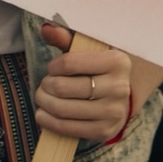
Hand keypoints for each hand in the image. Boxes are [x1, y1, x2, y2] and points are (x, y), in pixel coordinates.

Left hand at [33, 21, 132, 143]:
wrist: (120, 99)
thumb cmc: (97, 71)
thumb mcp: (87, 51)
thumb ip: (66, 39)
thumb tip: (47, 29)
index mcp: (117, 61)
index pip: (69, 63)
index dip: (53, 67)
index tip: (53, 68)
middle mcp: (119, 87)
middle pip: (62, 88)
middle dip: (45, 86)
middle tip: (44, 85)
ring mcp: (113, 112)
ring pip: (62, 109)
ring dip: (43, 103)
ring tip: (42, 98)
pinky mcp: (105, 132)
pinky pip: (67, 128)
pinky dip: (48, 121)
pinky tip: (43, 114)